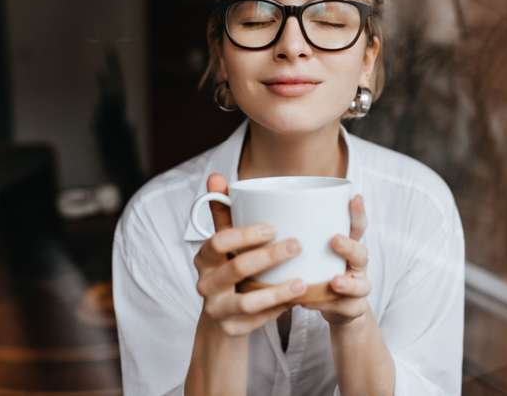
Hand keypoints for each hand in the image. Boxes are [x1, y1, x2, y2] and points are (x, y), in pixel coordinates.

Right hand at [193, 173, 305, 336]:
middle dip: (269, 256)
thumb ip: (223, 211)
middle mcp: (205, 284)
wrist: (223, 313)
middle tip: (297, 245)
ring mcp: (217, 309)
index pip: (218, 241)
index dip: (245, 234)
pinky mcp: (232, 329)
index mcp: (203, 258)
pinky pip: (258, 320)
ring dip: (278, 291)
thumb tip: (216, 176)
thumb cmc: (229, 266)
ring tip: (303, 281)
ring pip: (248, 301)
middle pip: (237, 268)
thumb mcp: (225, 243)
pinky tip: (297, 299)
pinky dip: (279, 309)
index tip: (271, 227)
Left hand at [302, 195, 370, 326]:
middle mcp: (357, 265)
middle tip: (334, 240)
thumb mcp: (313, 252)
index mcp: (348, 246)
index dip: (357, 212)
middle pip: (361, 253)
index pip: (357, 226)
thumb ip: (297, 235)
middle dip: (349, 246)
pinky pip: (346, 308)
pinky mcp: (353, 308)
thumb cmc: (320, 272)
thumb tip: (260, 212)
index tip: (354, 197)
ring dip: (347, 284)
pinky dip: (330, 306)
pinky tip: (312, 303)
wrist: (337, 308)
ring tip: (334, 282)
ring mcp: (358, 287)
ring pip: (361, 285)